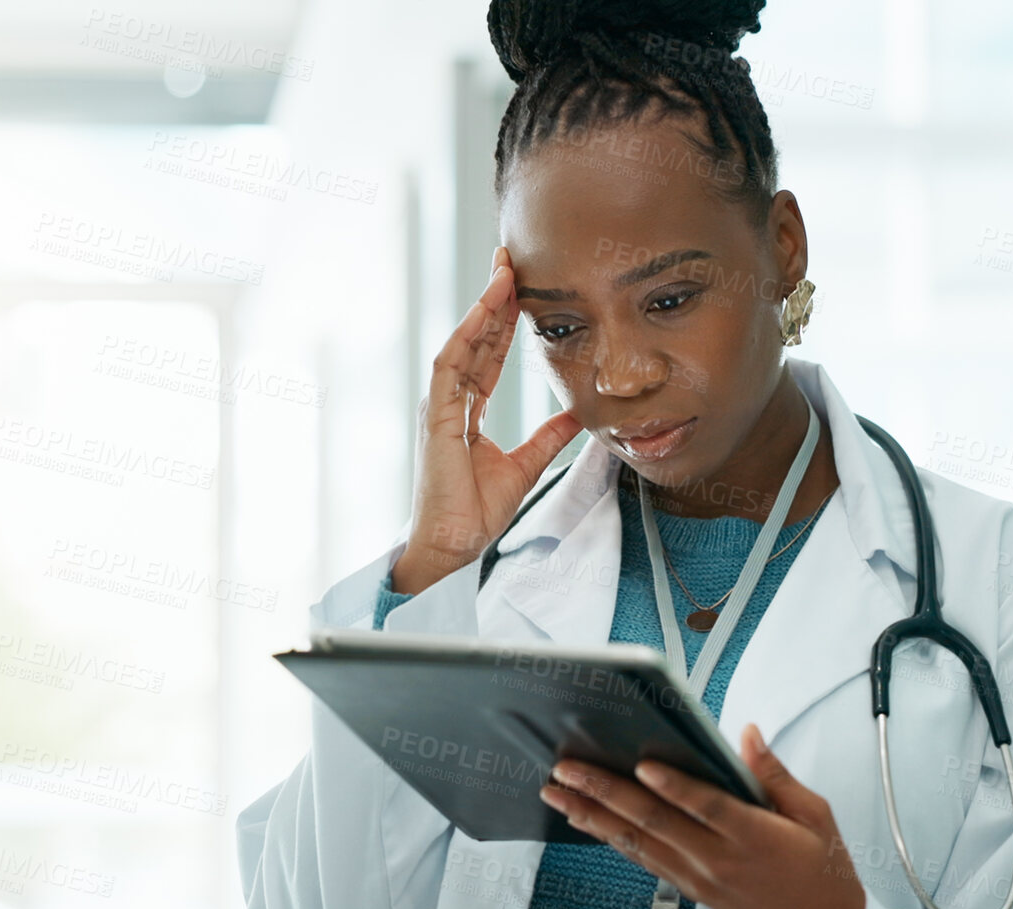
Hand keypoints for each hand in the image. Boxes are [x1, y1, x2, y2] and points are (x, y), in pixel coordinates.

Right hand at [395, 245, 584, 593]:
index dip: (504, 320)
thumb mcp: (525, 464)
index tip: (522, 287)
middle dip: (493, 299)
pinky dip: (466, 335)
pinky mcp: (434, 416)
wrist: (454, 544)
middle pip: (474, 339)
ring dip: (481, 307)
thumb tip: (578, 414)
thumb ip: (549, 436)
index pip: (488, 354)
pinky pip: (449, 365)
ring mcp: (439, 406)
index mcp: (467, 410)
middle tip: (512, 260)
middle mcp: (450, 401)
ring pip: (462, 343)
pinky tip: (483, 311)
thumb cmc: (477, 511)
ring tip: (503, 272)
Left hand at [538, 723, 866, 908]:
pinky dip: (611, 839)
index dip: (673, 786)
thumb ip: (774, 774)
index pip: (706, 807)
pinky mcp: (691, 890)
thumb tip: (746, 734)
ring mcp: (700, 879)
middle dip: (606, 793)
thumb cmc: (824, 870)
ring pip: (637, 844)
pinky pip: (644, 860)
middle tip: (568, 770)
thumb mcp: (815, 814)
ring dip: (594, 816)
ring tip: (558, 793)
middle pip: (655, 823)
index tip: (642, 763)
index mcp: (755, 836)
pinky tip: (588, 821)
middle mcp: (719, 860)